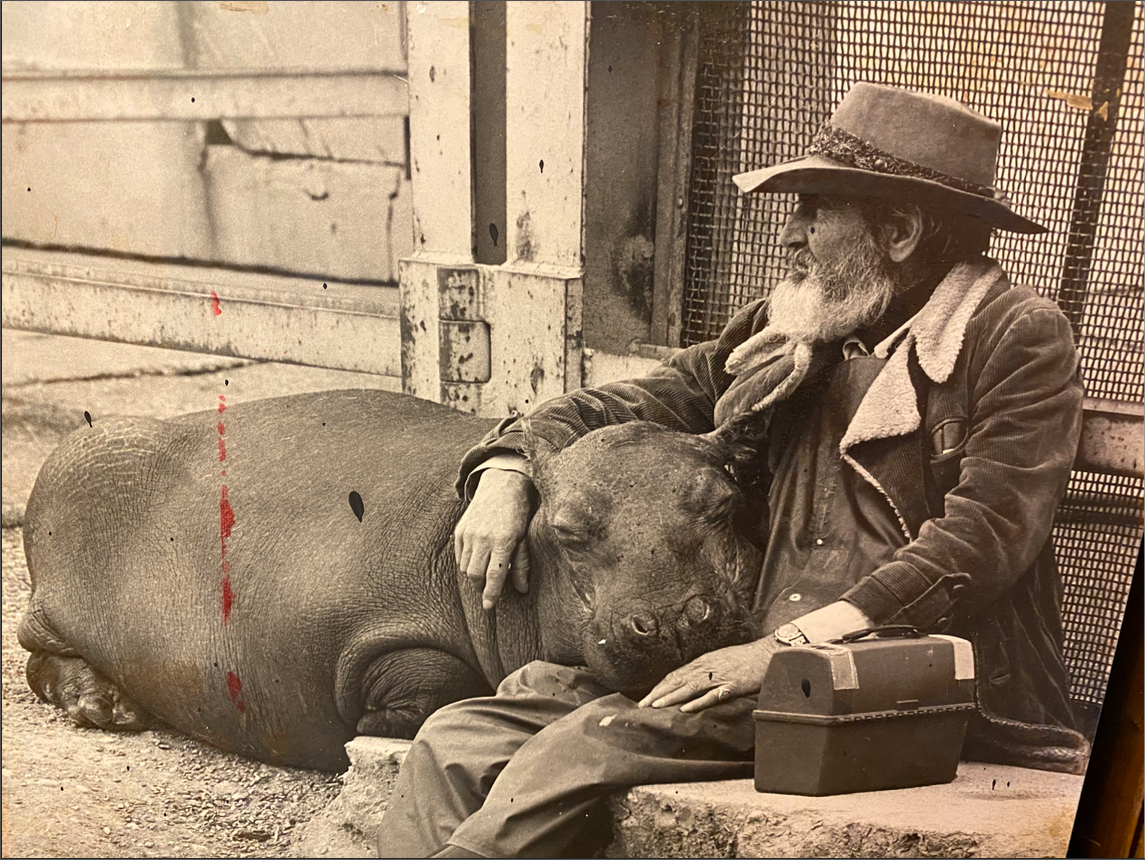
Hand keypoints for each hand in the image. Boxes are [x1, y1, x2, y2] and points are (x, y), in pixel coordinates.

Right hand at [454, 468, 536, 610]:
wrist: (502, 484)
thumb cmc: (519, 512)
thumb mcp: (525, 537)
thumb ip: (522, 564)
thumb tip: (522, 590)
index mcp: (503, 540)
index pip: (494, 575)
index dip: (491, 594)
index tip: (488, 606)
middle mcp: (483, 537)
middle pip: (474, 575)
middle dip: (480, 587)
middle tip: (488, 591)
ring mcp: (469, 533)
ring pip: (465, 567)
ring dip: (473, 576)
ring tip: (484, 575)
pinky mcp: (460, 530)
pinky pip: (459, 556)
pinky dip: (466, 564)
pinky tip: (477, 561)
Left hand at [638, 636, 782, 712]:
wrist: (767, 653)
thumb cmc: (745, 658)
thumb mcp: (720, 660)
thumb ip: (705, 670)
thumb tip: (689, 680)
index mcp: (703, 662)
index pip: (675, 675)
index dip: (660, 686)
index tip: (647, 697)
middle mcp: (707, 667)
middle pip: (677, 680)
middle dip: (658, 693)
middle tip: (642, 705)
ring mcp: (719, 676)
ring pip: (689, 688)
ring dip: (671, 697)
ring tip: (656, 706)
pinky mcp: (732, 685)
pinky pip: (712, 695)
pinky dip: (697, 702)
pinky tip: (685, 709)